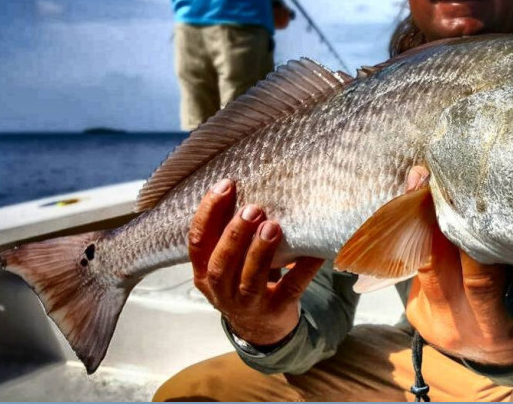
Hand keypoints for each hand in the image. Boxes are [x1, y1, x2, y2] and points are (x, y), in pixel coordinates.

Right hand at [188, 179, 323, 345]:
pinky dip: (303, 268)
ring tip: (273, 226)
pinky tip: (314, 250)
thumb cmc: (242, 279)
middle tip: (253, 209)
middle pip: (219, 264)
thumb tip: (244, 184)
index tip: (226, 185)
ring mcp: (249, 304)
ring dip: (260, 252)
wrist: (261, 328)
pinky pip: (291, 287)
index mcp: (203, 273)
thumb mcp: (228, 260)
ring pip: (250, 280)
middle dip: (234, 235)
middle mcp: (221, 291)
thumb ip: (230, 231)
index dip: (208, 212)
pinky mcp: (277, 310)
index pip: (197, 242)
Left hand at [403, 167, 512, 366]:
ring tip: (419, 182)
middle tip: (430, 179)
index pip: (480, 279)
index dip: (470, 239)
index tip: (468, 199)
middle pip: (434, 265)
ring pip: (418, 262)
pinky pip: (411, 268)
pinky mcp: (413, 312)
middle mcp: (456, 324)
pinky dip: (414, 237)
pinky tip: (414, 207)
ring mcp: (429, 320)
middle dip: (430, 218)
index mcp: (493, 326)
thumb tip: (500, 206)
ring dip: (417, 221)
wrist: (500, 357)